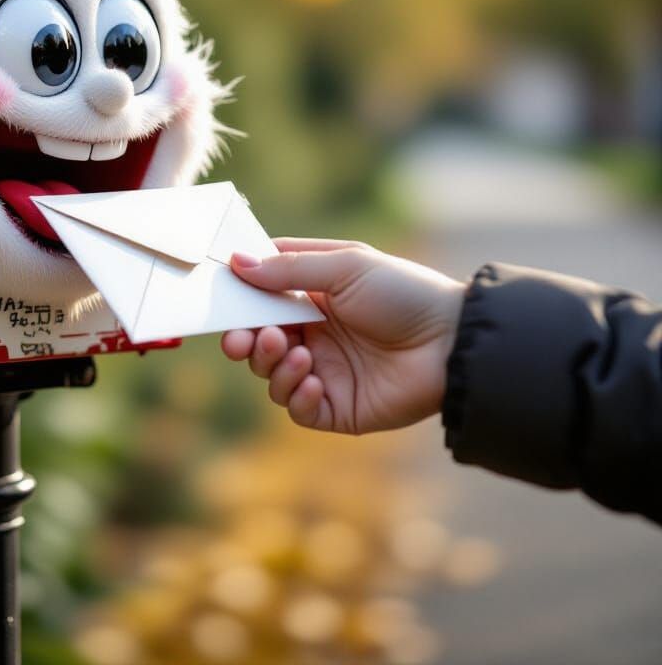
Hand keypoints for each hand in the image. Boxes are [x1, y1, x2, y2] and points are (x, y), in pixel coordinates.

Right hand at [221, 239, 464, 433]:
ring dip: (272, 365)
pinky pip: (297, 408)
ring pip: (270, 374)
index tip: (221, 292)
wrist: (452, 343)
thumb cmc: (403, 293)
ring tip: (297, 354)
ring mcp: (323, 370)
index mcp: (312, 294)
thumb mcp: (346, 267)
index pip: (260, 293)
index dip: (238, 294)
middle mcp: (313, 332)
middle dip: (242, 339)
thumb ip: (289, 269)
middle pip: (256, 338)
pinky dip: (296, 395)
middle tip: (242, 340)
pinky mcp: (336, 406)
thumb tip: (236, 263)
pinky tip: (313, 379)